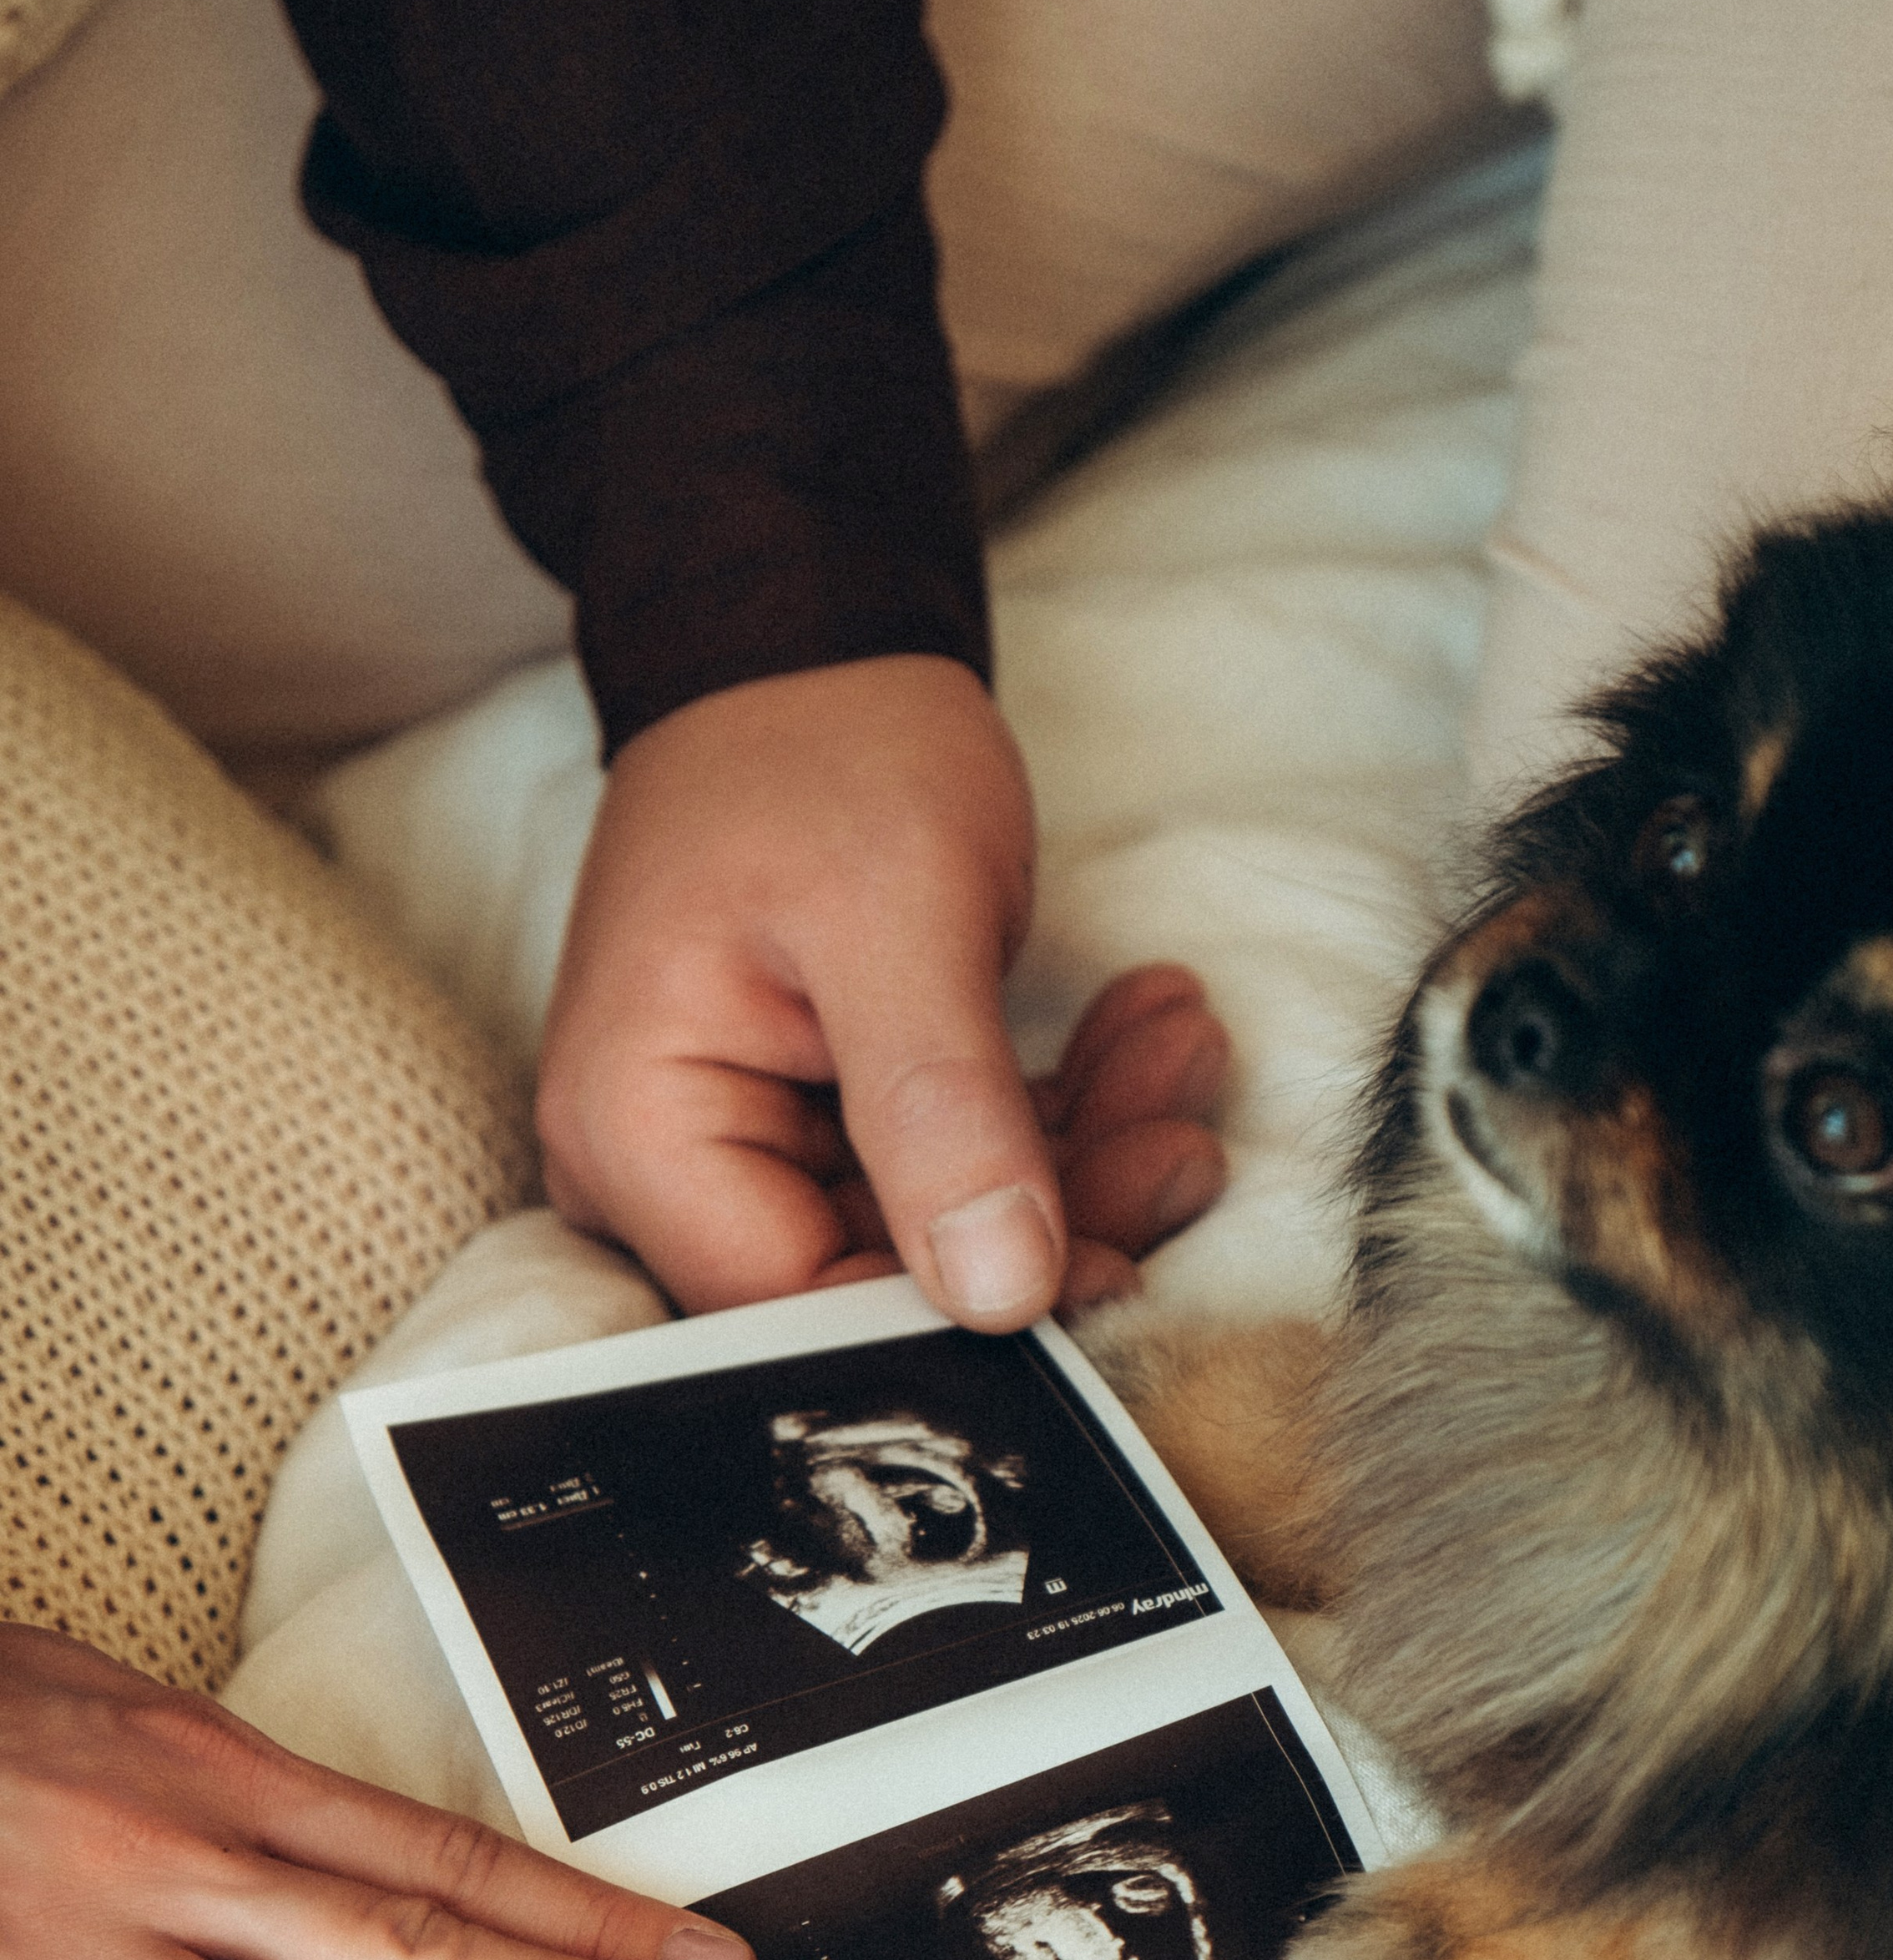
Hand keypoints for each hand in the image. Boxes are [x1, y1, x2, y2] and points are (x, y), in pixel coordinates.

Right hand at [536, 657, 1227, 1323]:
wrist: (808, 641)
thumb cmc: (824, 749)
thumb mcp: (897, 917)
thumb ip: (942, 1113)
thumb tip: (1002, 1293)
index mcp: (643, 1130)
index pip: (800, 1308)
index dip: (957, 1317)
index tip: (1108, 1266)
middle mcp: (672, 1162)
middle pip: (877, 1276)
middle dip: (1052, 1217)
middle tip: (1181, 1140)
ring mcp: (753, 1140)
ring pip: (941, 1227)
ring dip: (1083, 1156)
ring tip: (1181, 1058)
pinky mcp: (831, 1116)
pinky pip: (956, 1164)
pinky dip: (1061, 1114)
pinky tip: (1148, 1041)